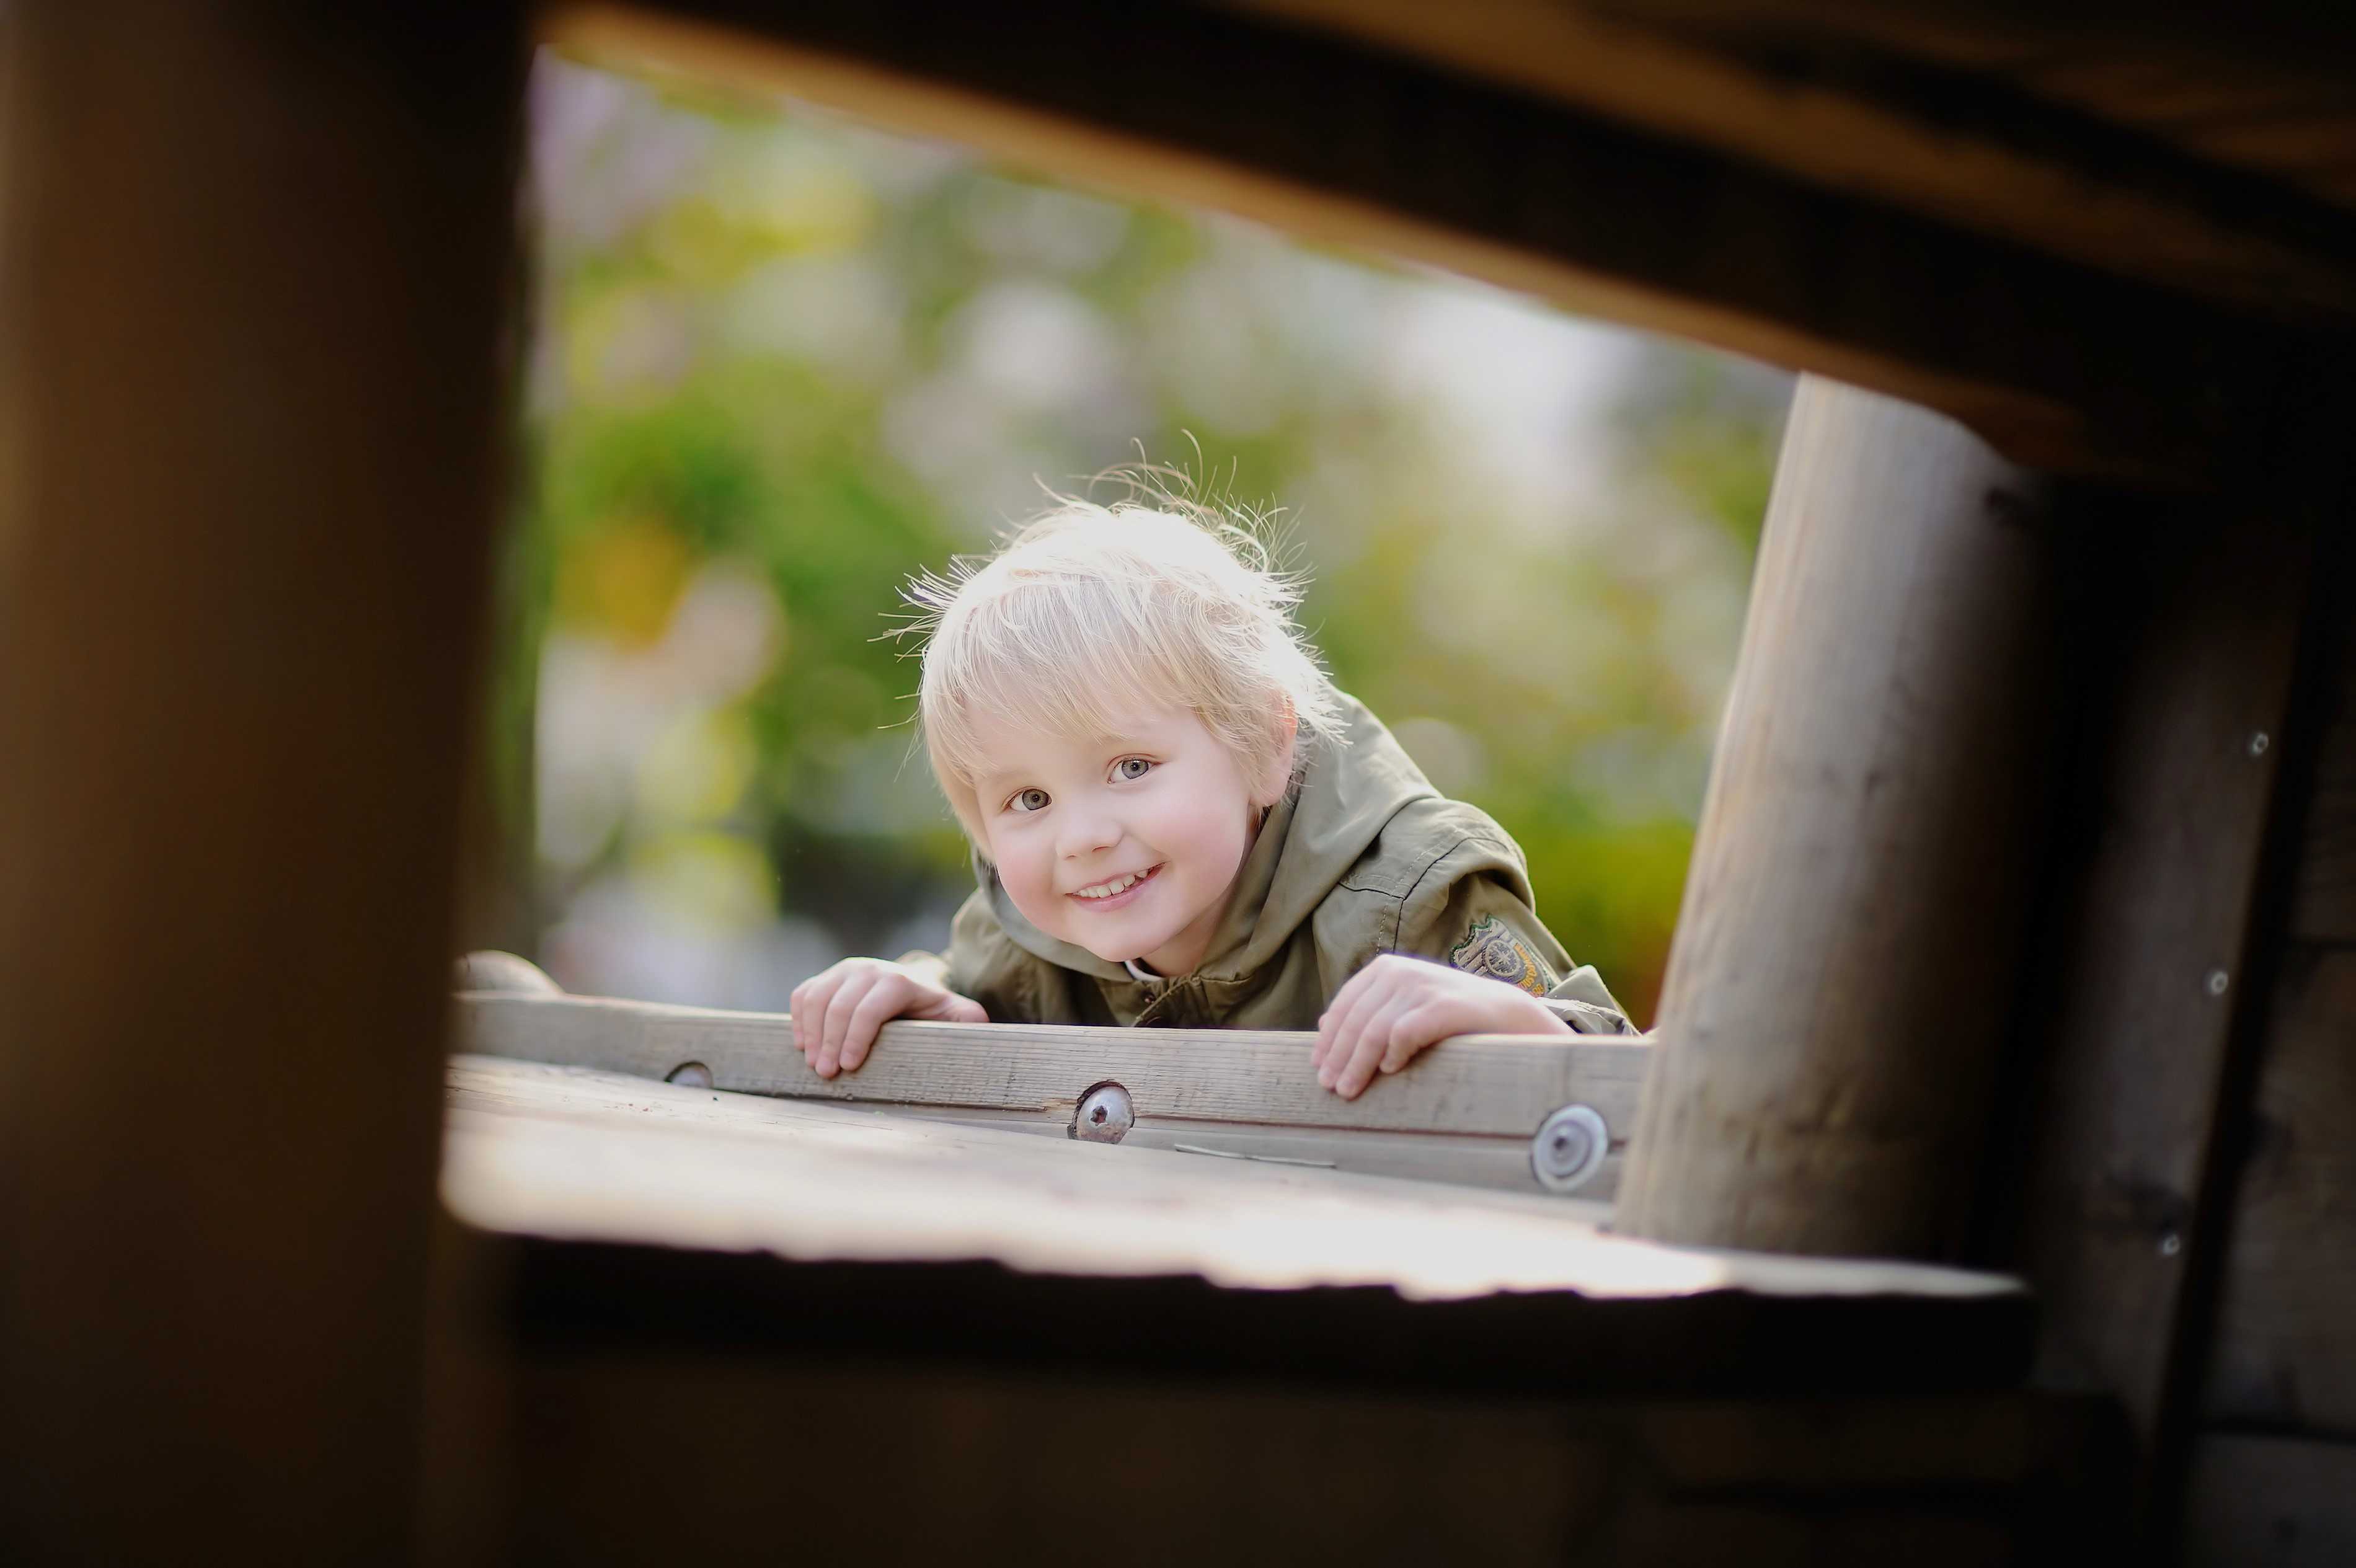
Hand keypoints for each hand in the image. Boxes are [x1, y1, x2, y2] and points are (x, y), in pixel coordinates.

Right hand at [790, 958, 986, 1078]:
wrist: (911, 987)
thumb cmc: (931, 1010)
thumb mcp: (955, 1015)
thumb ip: (968, 1021)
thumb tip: (979, 1028)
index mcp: (898, 981)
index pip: (869, 1008)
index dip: (856, 1038)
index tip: (848, 1067)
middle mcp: (867, 970)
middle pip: (839, 1007)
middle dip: (829, 1043)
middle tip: (826, 1074)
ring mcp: (843, 971)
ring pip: (816, 999)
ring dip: (810, 1034)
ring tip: (813, 1064)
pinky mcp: (826, 977)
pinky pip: (803, 995)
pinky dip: (799, 1020)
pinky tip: (803, 1045)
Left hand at [1311, 953, 1568, 1099]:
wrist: (1506, 1014)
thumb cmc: (1450, 1016)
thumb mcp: (1405, 1003)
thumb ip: (1370, 1009)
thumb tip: (1322, 1025)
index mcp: (1385, 969)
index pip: (1344, 1005)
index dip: (1328, 1038)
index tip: (1317, 1067)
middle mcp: (1400, 972)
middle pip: (1355, 1020)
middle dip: (1338, 1056)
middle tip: (1328, 1087)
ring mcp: (1422, 986)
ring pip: (1373, 1030)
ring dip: (1357, 1064)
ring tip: (1348, 1090)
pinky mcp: (1442, 1006)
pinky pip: (1404, 1032)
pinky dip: (1392, 1053)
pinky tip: (1388, 1070)